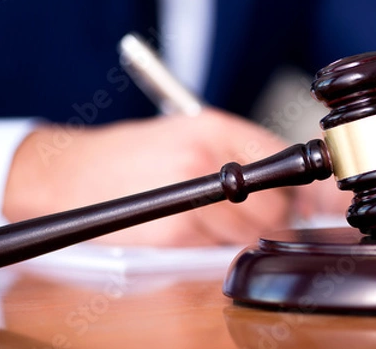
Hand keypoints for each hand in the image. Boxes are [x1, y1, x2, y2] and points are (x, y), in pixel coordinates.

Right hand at [3, 108, 292, 246]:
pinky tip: (191, 229)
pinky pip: (218, 248)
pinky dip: (213, 246)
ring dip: (244, 235)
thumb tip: (287, 187)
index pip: (281, 158)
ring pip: (250, 231)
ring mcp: (193, 193)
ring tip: (217, 222)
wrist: (71, 173)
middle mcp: (207, 156)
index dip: (298, 186)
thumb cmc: (129, 155)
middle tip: (261, 220)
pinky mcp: (176, 229)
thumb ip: (238, 156)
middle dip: (275, 218)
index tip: (304, 201)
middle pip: (274, 203)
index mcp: (214, 126)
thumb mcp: (187, 135)